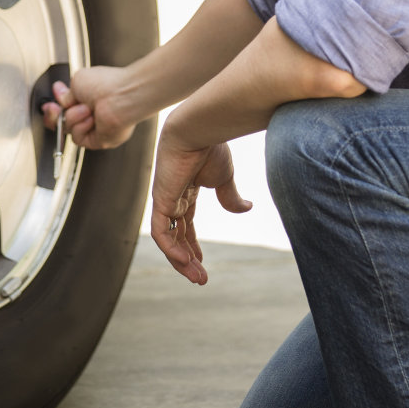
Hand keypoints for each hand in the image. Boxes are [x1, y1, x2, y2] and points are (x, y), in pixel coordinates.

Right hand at [40, 66, 138, 149]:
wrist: (122, 96)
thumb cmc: (108, 85)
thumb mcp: (78, 81)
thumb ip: (66, 92)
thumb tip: (60, 95)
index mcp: (90, 97)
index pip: (67, 107)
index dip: (56, 106)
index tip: (51, 103)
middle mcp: (93, 113)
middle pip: (64, 122)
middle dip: (56, 115)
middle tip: (56, 109)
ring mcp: (96, 127)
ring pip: (69, 129)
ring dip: (74, 117)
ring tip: (87, 108)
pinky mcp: (99, 140)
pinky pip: (78, 139)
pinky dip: (81, 128)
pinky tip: (92, 118)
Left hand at [149, 124, 250, 284]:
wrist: (199, 129)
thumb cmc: (211, 147)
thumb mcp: (224, 177)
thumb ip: (230, 196)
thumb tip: (247, 209)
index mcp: (187, 190)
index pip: (186, 224)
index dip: (192, 244)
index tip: (202, 262)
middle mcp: (174, 197)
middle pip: (177, 235)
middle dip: (187, 259)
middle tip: (200, 279)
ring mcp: (166, 200)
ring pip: (169, 239)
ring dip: (181, 260)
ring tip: (197, 277)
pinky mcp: (161, 200)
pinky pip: (161, 232)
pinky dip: (172, 249)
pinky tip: (186, 261)